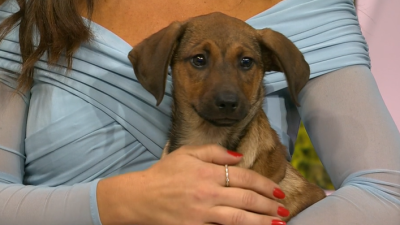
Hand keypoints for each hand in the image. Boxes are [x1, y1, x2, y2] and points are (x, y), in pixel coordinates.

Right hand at [97, 144, 287, 224]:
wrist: (140, 197)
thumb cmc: (164, 173)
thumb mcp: (187, 153)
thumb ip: (214, 152)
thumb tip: (239, 156)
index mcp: (208, 172)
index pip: (244, 177)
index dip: (264, 184)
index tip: (278, 191)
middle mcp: (208, 193)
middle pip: (246, 199)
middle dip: (269, 205)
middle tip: (284, 210)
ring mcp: (202, 214)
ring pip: (238, 219)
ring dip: (261, 222)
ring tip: (278, 224)